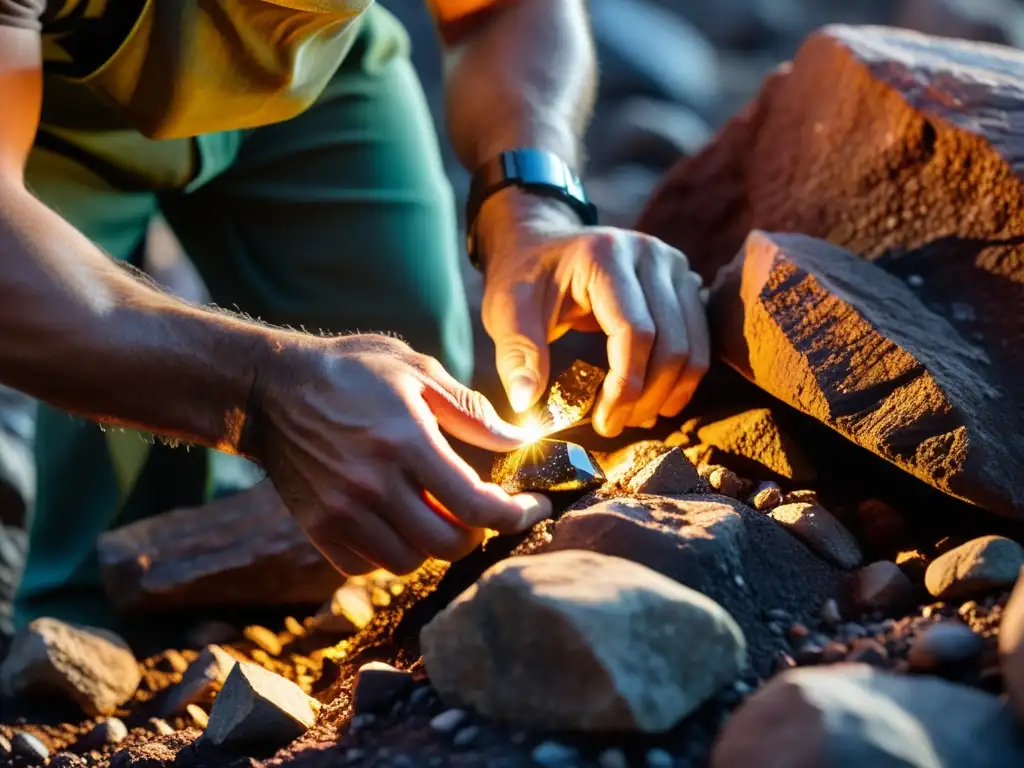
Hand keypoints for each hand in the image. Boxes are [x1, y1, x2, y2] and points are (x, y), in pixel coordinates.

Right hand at [246, 333, 550, 575]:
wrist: (270, 389)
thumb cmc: (350, 371)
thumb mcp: (416, 370)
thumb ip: (471, 412)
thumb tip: (519, 441)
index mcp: (405, 441)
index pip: (476, 505)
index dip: (516, 515)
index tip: (531, 509)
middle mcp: (373, 484)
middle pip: (447, 544)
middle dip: (476, 533)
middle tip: (479, 511)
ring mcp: (341, 511)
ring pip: (409, 562)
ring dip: (432, 544)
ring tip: (433, 511)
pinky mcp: (317, 527)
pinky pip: (366, 567)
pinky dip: (389, 554)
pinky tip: (394, 521)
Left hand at [477, 189, 709, 437]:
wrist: (542, 242)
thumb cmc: (524, 277)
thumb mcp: (507, 310)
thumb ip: (518, 353)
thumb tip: (526, 402)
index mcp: (606, 256)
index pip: (635, 331)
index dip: (626, 385)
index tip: (603, 422)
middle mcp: (650, 255)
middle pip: (672, 342)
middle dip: (647, 397)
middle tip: (614, 426)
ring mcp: (674, 267)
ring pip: (694, 345)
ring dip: (668, 392)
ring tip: (633, 418)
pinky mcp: (683, 284)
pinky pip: (699, 340)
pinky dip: (680, 378)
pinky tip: (653, 401)